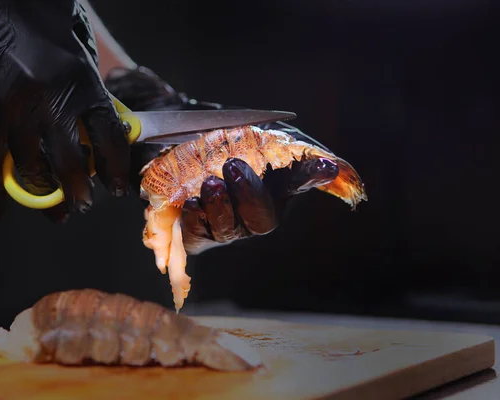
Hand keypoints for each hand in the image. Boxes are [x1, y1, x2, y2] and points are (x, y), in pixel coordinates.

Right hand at [0, 0, 129, 222]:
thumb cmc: (32, 25)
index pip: (109, 135)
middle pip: (72, 163)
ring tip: (56, 213)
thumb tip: (112, 120)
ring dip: (45, 198)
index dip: (115, 167)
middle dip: (79, 193)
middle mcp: (51, 101)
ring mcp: (15, 113)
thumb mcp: (75, 49)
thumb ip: (90, 85)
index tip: (116, 187)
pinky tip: (1, 207)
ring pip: (34, 171)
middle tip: (84, 205)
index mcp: (82, 81)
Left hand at [104, 67, 337, 253]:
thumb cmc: (224, 143)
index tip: (326, 166)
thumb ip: (286, 149)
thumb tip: (330, 166)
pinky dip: (195, 220)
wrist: (180, 146)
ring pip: (229, 230)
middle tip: (232, 165)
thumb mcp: (254, 136)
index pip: (299, 182)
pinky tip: (191, 203)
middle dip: (249, 194)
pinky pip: (198, 235)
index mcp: (275, 189)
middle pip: (262, 219)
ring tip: (209, 183)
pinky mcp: (198, 235)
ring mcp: (227, 228)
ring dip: (220, 206)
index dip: (312, 176)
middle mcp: (254, 214)